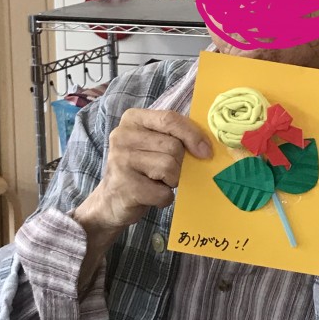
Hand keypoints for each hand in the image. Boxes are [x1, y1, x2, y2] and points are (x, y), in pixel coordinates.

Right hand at [75, 109, 211, 234]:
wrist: (112, 201)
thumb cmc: (141, 169)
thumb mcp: (154, 144)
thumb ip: (174, 136)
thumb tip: (207, 145)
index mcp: (133, 119)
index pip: (170, 119)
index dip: (193, 135)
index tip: (206, 152)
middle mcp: (122, 135)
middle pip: (173, 146)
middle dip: (179, 164)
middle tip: (167, 173)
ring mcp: (120, 161)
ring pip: (169, 168)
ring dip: (172, 181)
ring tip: (157, 183)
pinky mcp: (125, 187)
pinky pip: (163, 193)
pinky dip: (164, 198)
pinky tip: (152, 196)